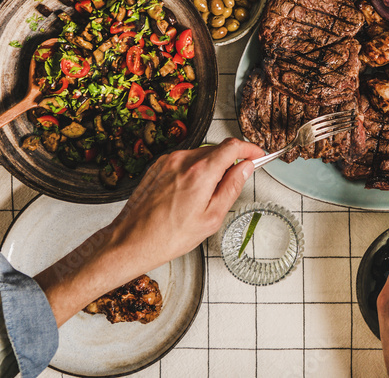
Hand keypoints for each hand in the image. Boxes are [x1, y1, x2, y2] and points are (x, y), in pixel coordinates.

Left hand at [36, 139, 260, 324]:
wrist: (131, 241)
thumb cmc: (169, 236)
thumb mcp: (211, 217)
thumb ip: (232, 187)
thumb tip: (246, 168)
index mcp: (200, 172)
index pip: (233, 146)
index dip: (249, 148)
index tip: (257, 155)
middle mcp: (183, 160)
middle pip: (217, 149)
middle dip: (230, 161)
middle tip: (236, 181)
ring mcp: (168, 161)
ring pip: (200, 155)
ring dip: (211, 167)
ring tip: (207, 196)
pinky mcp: (157, 166)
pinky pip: (184, 161)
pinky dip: (194, 170)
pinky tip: (189, 194)